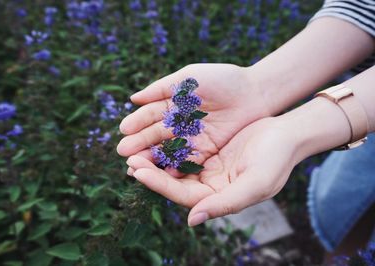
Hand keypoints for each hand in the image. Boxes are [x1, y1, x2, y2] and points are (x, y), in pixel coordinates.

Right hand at [117, 63, 269, 160]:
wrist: (255, 92)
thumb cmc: (223, 79)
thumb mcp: (190, 78)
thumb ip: (161, 87)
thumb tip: (133, 98)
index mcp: (172, 105)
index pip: (150, 115)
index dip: (137, 122)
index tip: (123, 130)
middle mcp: (179, 124)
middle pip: (156, 135)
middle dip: (140, 143)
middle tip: (123, 152)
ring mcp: (192, 139)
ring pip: (168, 150)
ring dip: (152, 158)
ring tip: (136, 165)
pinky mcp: (206, 151)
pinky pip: (187, 160)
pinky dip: (174, 166)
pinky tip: (162, 171)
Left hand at [125, 117, 301, 225]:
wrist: (287, 135)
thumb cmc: (276, 160)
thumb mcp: (254, 184)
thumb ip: (224, 205)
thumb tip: (191, 221)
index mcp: (219, 199)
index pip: (183, 196)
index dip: (159, 185)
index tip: (138, 172)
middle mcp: (210, 187)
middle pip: (174, 182)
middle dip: (151, 171)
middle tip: (129, 159)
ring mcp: (208, 169)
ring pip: (176, 165)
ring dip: (156, 157)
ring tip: (134, 147)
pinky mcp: (209, 152)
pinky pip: (184, 149)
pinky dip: (169, 144)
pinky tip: (154, 134)